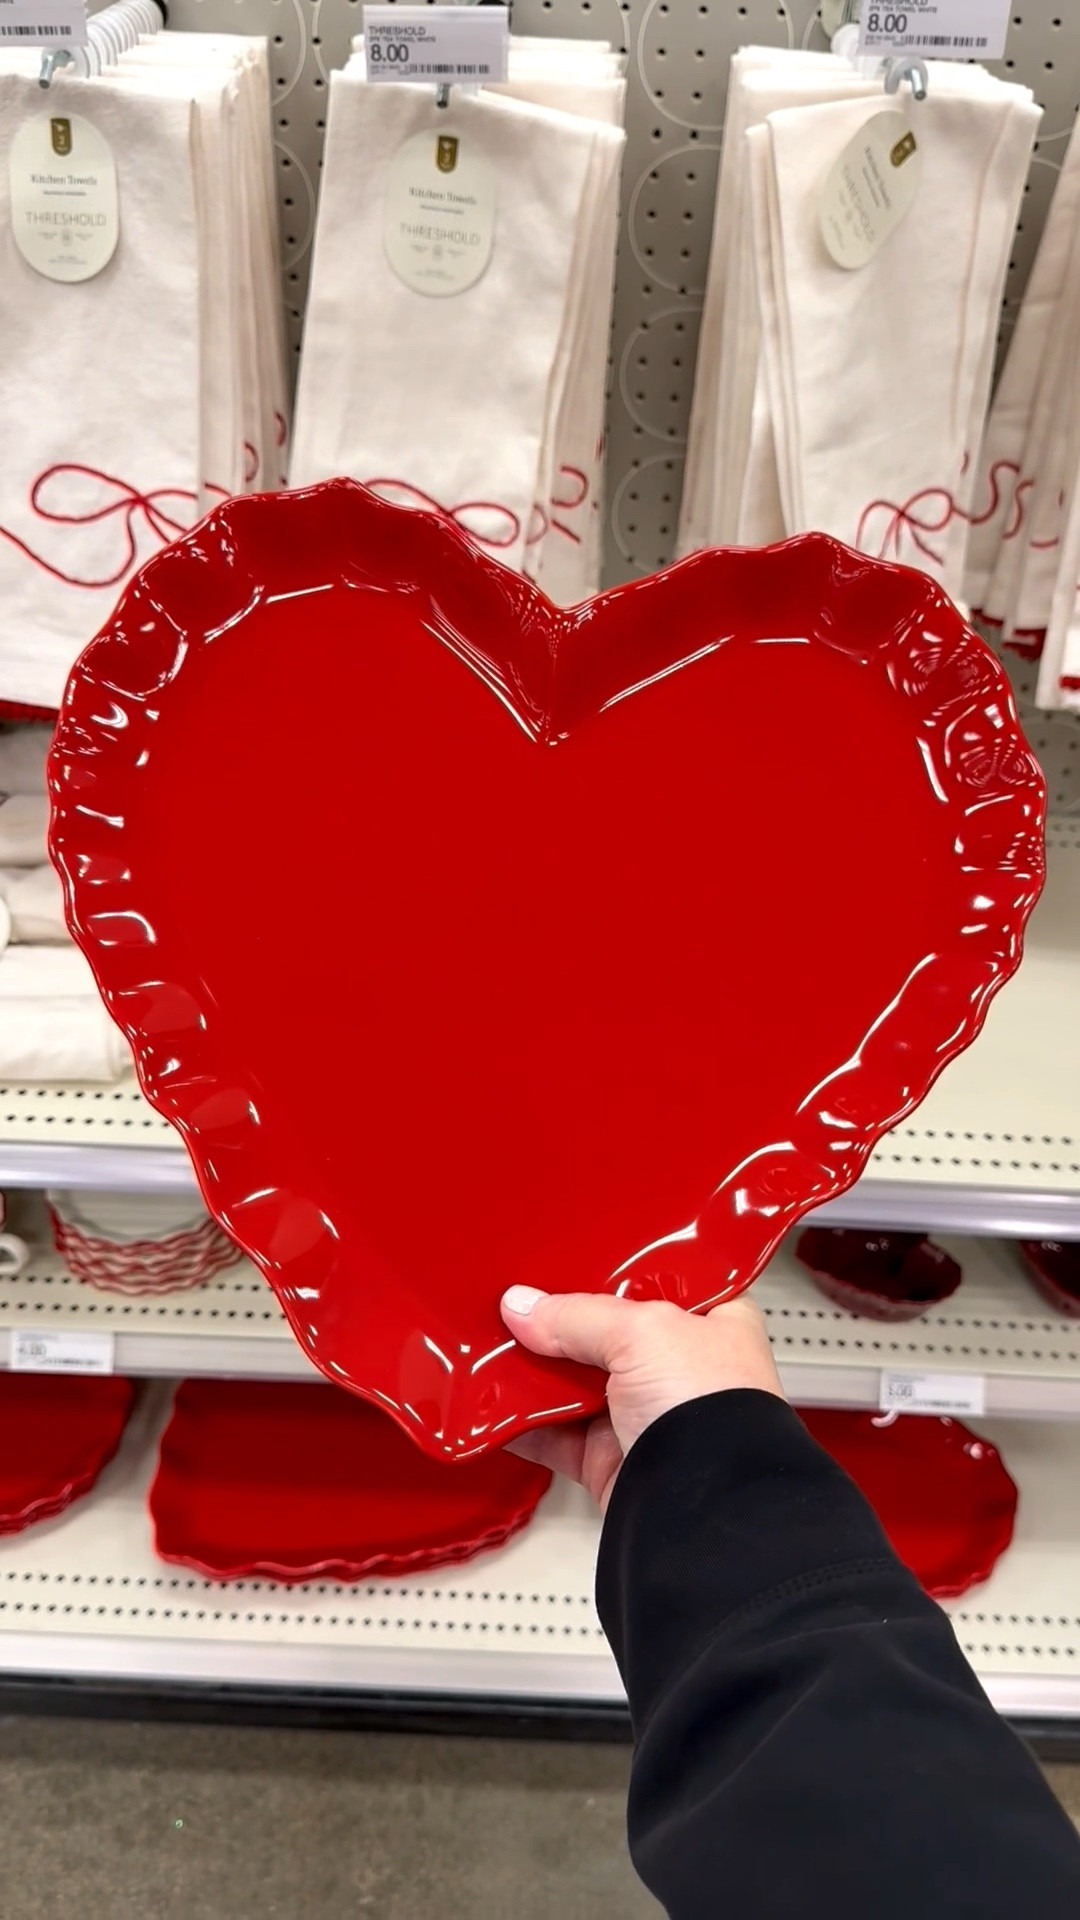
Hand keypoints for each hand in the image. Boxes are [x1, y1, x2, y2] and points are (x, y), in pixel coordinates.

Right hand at [500, 1286, 784, 1510]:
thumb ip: (579, 1315)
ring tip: (490, 1344)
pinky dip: (521, 1422)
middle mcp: (679, 1367)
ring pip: (574, 1383)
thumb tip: (524, 1308)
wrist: (706, 1510)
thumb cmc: (714, 1412)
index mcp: (712, 1321)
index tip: (566, 1254)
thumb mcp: (646, 1333)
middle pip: (606, 1331)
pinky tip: (490, 1402)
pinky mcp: (611, 1459)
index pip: (659, 1279)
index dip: (613, 1267)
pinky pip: (553, 1434)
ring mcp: (644, 1414)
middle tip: (516, 1299)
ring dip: (533, 1370)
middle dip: (560, 1321)